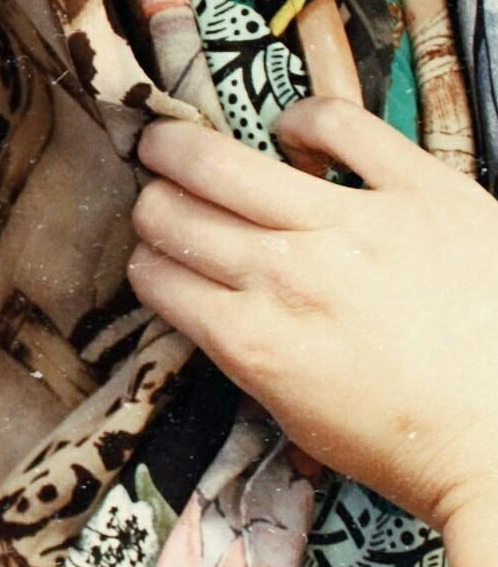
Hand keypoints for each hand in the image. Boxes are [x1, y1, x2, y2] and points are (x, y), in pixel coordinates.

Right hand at [129, 100, 497, 566]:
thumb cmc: (410, 445)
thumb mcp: (298, 419)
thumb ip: (247, 354)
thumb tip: (213, 305)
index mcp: (250, 340)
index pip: (154, 274)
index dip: (146, 261)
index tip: (158, 258)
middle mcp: (283, 275)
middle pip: (170, 213)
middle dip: (152, 205)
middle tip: (160, 197)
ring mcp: (351, 227)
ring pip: (220, 162)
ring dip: (179, 149)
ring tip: (172, 143)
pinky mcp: (420, 192)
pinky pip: (339, 125)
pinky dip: (303, 121)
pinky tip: (294, 133)